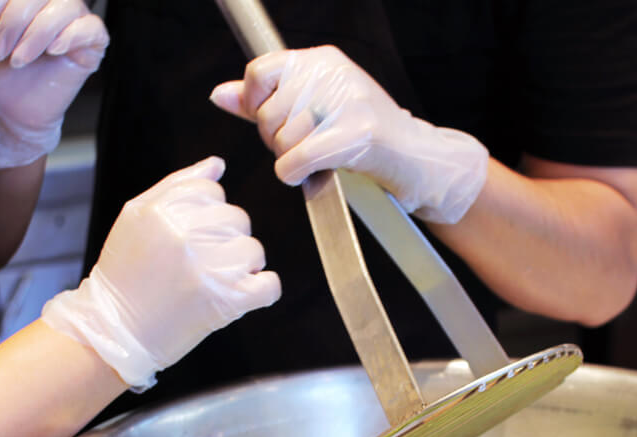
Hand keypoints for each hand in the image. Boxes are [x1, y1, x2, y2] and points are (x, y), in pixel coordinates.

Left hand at [0, 0, 108, 169]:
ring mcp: (72, 23)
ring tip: (18, 60)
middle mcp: (49, 2)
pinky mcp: (90, 47)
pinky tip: (53, 52)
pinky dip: (71, 36)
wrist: (3, 111)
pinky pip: (92, 28)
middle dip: (12, 20)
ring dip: (37, 32)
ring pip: (67, 6)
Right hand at [41, 157, 281, 390]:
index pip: (213, 191)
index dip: (207, 216)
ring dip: (242, 267)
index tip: (190, 239)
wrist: (114, 331)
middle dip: (225, 241)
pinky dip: (262, 292)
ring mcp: (209, 268)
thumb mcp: (136, 217)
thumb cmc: (125, 275)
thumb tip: (218, 164)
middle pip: (237, 219)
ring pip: (254, 250)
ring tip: (213, 283)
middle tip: (199, 266)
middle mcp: (186, 235)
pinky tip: (240, 296)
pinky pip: (269, 285)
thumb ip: (177, 185)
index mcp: (163, 210)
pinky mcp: (227, 301)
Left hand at [210, 45, 488, 223]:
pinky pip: (296, 160)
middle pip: (267, 115)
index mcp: (321, 61)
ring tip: (317, 160)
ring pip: (280, 141)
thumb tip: (219, 95)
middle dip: (277, 142)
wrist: (417, 160)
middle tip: (306, 149)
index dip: (255, 104)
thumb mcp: (312, 110)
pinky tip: (309, 175)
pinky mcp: (357, 132)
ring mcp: (346, 101)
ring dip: (291, 161)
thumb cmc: (364, 138)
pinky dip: (295, 175)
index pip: (259, 72)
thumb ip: (264, 102)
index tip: (272, 122)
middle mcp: (332, 73)